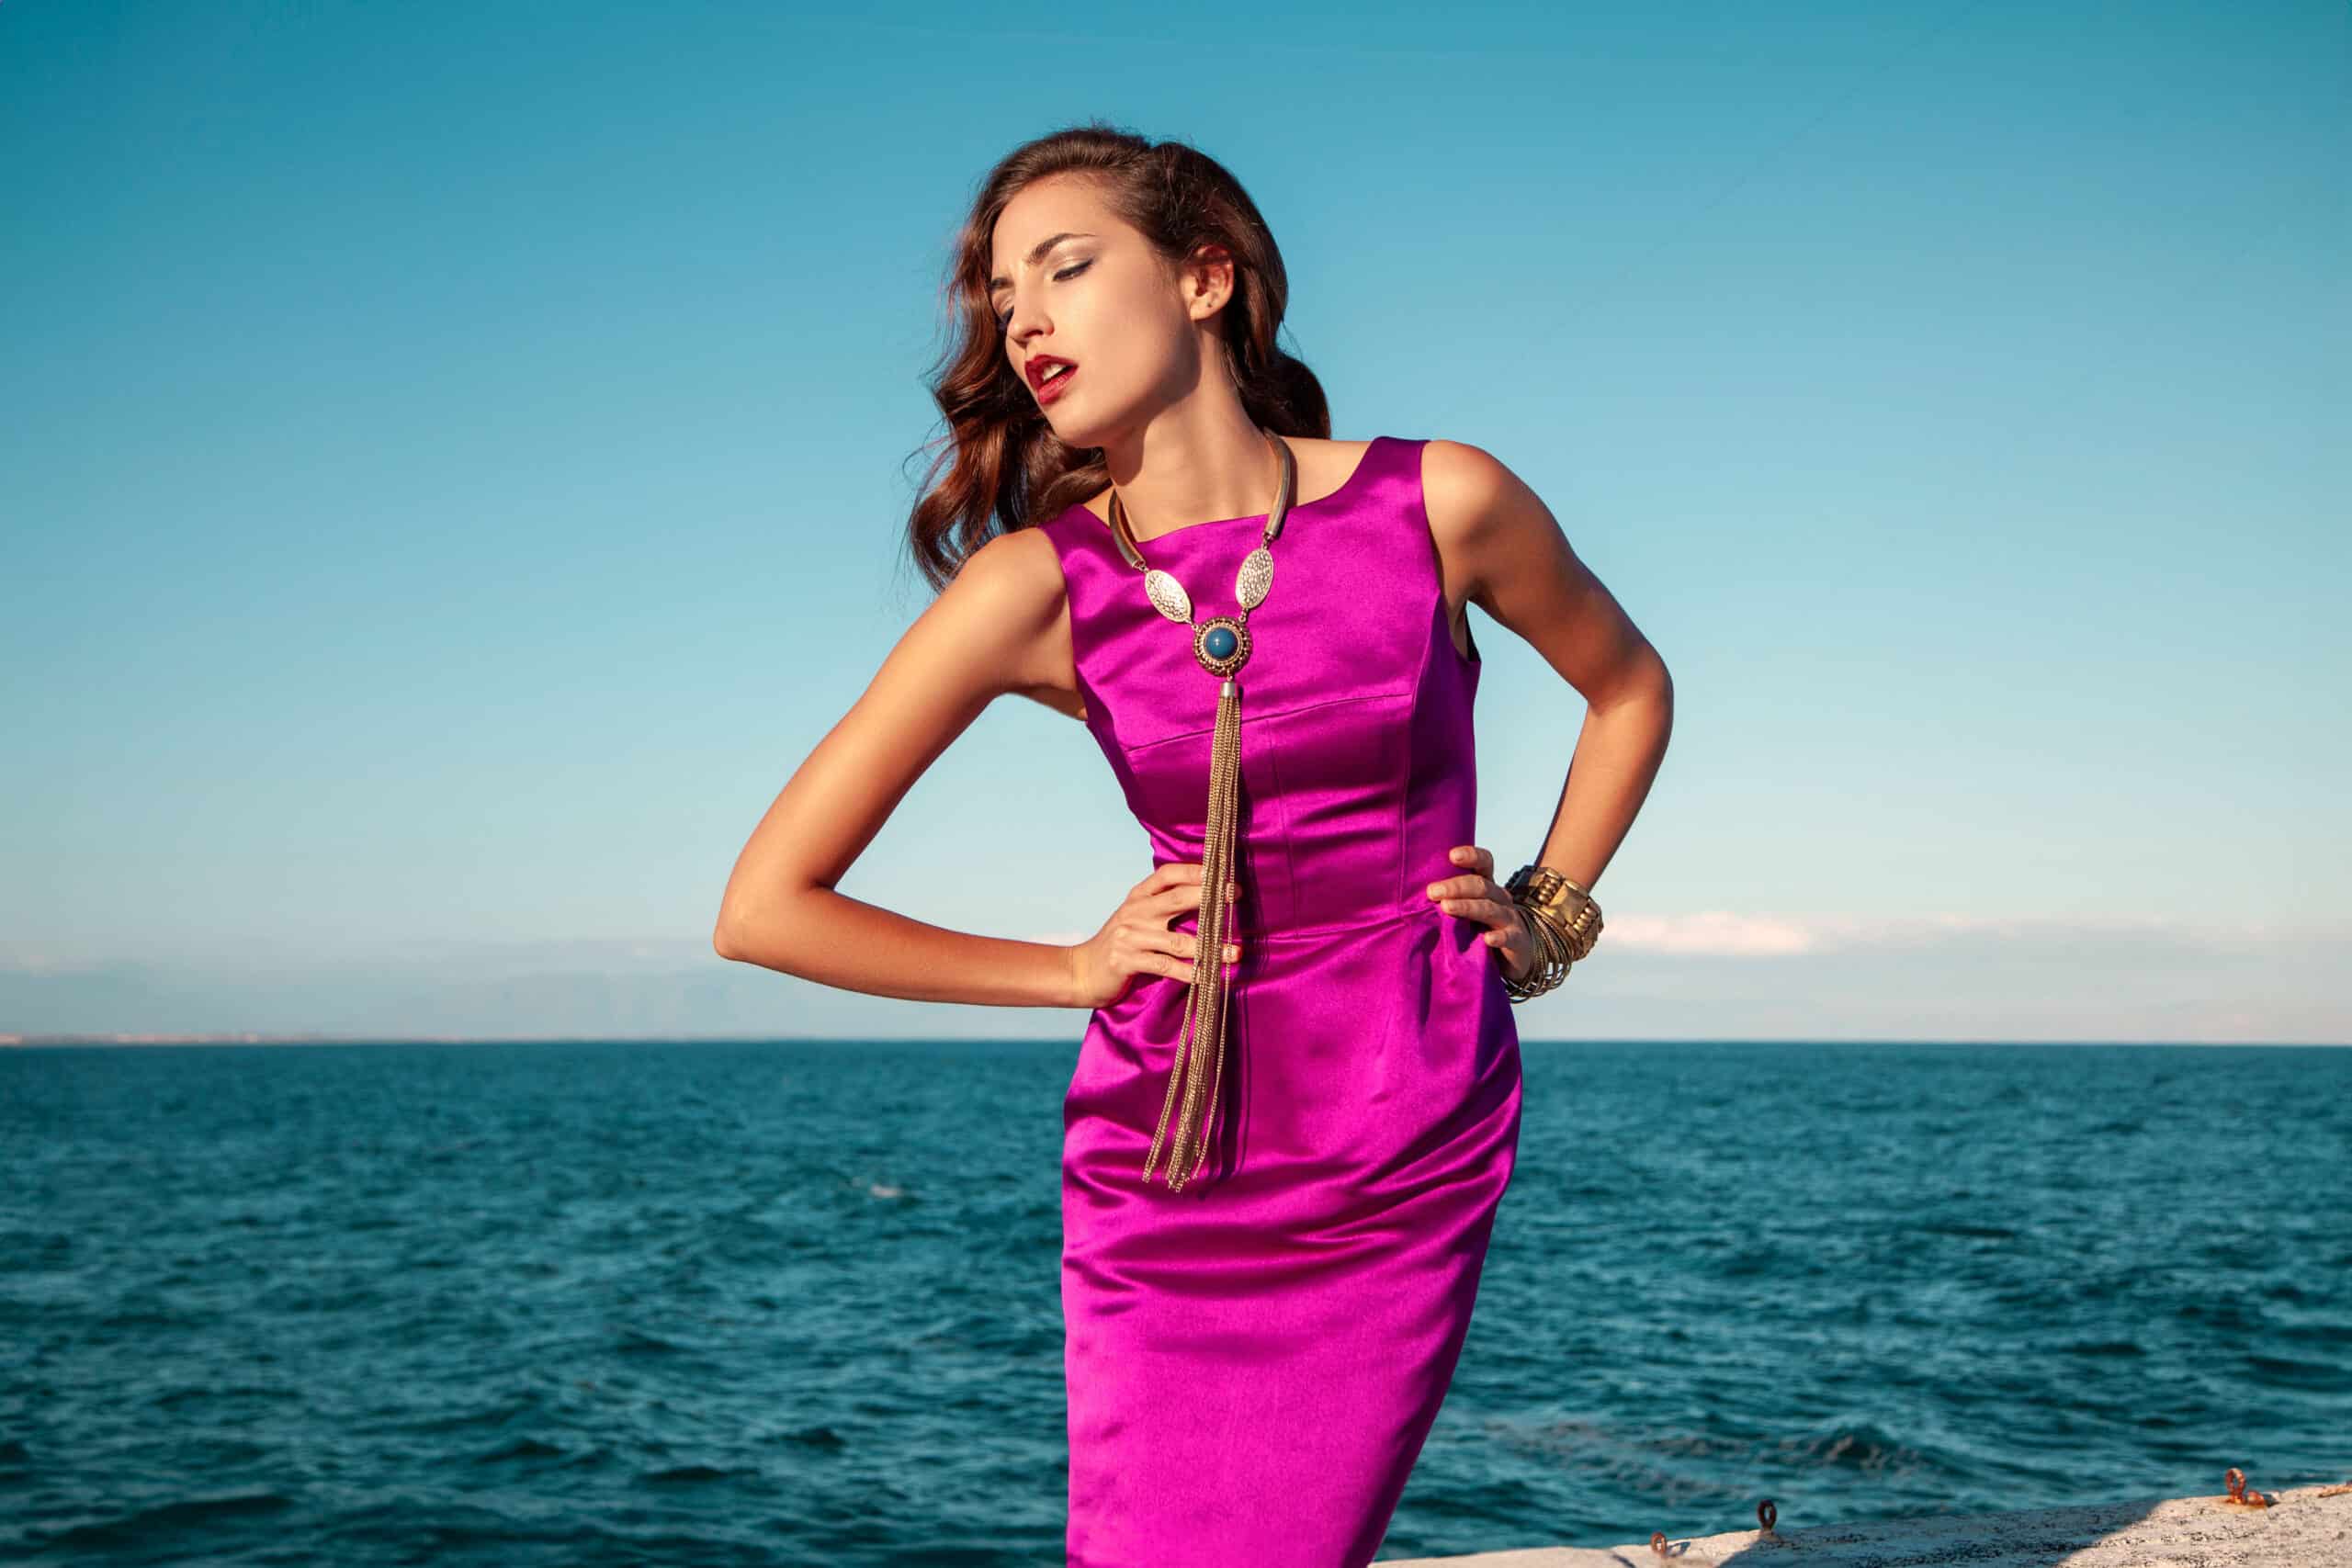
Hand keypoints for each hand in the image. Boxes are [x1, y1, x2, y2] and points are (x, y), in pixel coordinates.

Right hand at [1066, 860, 1241, 1008]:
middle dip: (1210, 897)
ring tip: (1235, 953)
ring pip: (1179, 941)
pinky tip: (1208, 977)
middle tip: (1236, 896)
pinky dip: (1190, 973)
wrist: (1082, 971)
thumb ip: (1162, 905)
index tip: (1223, 875)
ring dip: (1211, 949)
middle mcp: (1135, 911)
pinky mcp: (1127, 961)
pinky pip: (1166, 966)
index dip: (1196, 872)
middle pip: (1178, 898)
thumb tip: (1205, 896)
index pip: (1168, 874)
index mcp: (1138, 896)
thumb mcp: (1136, 917)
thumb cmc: (1120, 944)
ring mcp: (1130, 936)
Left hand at [1424, 844, 1533, 983]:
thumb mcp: (1466, 909)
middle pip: (1480, 885)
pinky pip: (1508, 937)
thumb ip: (1447, 899)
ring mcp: (1509, 918)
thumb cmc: (1480, 926)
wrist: (1516, 952)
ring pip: (1489, 908)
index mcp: (1486, 885)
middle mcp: (1499, 897)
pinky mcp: (1516, 940)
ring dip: (1468, 907)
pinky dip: (1498, 937)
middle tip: (1432, 891)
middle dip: (1456, 886)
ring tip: (1447, 907)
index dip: (1471, 856)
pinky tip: (1487, 939)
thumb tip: (1409, 894)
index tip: (1452, 855)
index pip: (1484, 863)